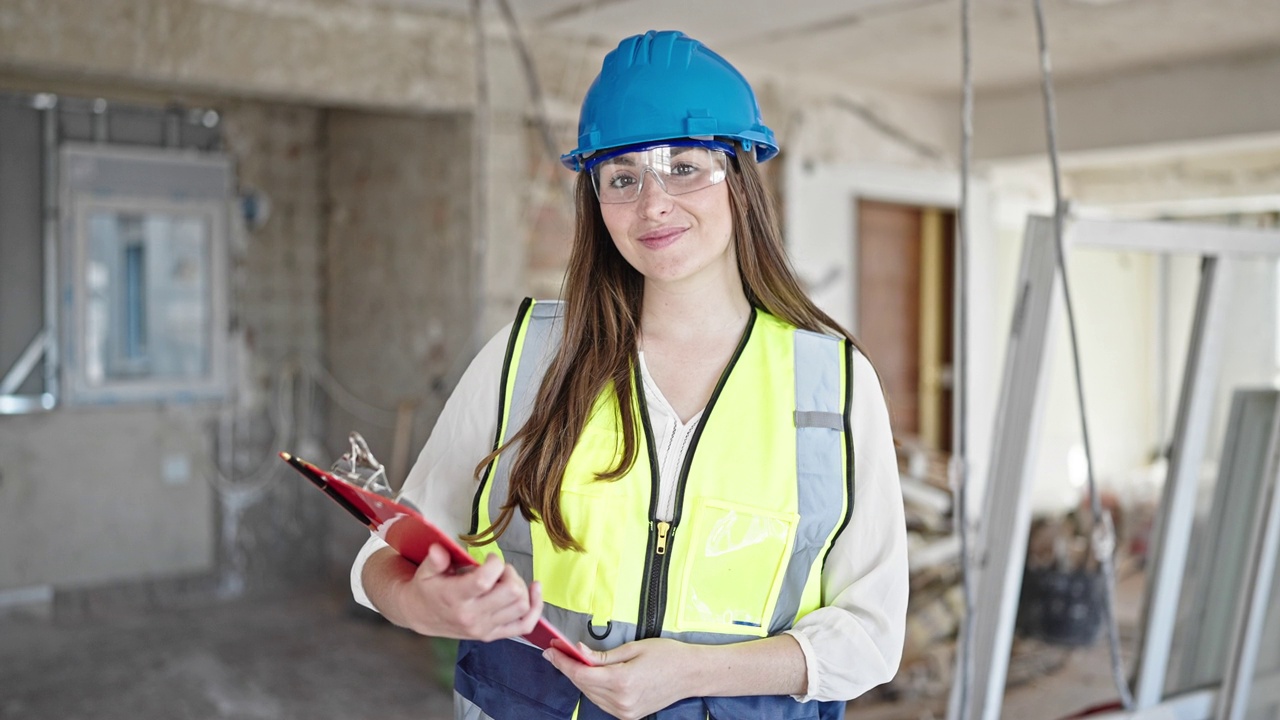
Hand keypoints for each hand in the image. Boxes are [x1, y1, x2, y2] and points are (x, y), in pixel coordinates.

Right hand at [390, 544, 542, 640]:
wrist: (421, 617)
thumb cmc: (427, 589)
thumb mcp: (425, 571)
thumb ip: (435, 560)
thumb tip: (439, 549)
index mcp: (455, 598)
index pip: (485, 580)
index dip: (495, 563)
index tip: (489, 558)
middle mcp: (472, 616)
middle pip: (512, 593)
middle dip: (510, 573)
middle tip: (498, 569)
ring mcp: (485, 628)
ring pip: (522, 606)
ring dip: (520, 587)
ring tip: (506, 580)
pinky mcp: (494, 635)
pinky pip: (525, 625)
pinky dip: (536, 607)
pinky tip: (534, 590)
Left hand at [543, 638, 696, 719]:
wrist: (691, 674)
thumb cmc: (667, 655)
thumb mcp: (633, 648)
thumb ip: (603, 656)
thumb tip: (579, 652)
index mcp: (621, 680)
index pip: (581, 673)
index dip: (563, 662)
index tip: (551, 650)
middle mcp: (621, 700)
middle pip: (583, 685)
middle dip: (567, 668)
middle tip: (556, 652)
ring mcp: (625, 711)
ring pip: (590, 695)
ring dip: (579, 679)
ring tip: (570, 661)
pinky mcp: (629, 715)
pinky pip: (602, 701)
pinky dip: (592, 688)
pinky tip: (589, 676)